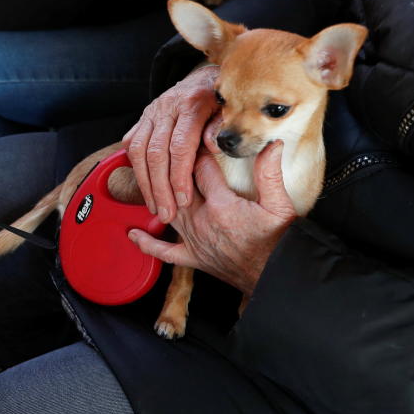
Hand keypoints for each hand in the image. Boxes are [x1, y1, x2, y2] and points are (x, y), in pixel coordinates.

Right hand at [123, 64, 221, 224]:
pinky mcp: (142, 118)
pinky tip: (145, 187)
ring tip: (154, 206)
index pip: (180, 146)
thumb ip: (223, 127)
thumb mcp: (231, 110)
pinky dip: (136, 168)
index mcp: (192, 103)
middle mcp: (167, 106)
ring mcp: (151, 112)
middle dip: (160, 188)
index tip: (183, 199)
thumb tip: (212, 147)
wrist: (206, 77)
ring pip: (138, 152)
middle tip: (166, 213)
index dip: (180, 176)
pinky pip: (131, 145)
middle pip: (155, 153)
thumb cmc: (223, 99)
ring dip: (145, 183)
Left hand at [128, 141, 295, 294]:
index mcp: (221, 205)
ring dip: (158, 195)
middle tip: (171, 152)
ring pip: (167, 211)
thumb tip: (273, 144)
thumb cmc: (279, 242)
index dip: (198, 150)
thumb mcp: (280, 205)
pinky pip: (164, 251)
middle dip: (174, 168)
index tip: (197, 138)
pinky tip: (134, 234)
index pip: (200, 169)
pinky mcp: (192, 257)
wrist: (275, 276)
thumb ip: (271, 174)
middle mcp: (201, 221)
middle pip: (178, 186)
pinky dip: (148, 243)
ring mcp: (193, 240)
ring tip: (148, 178)